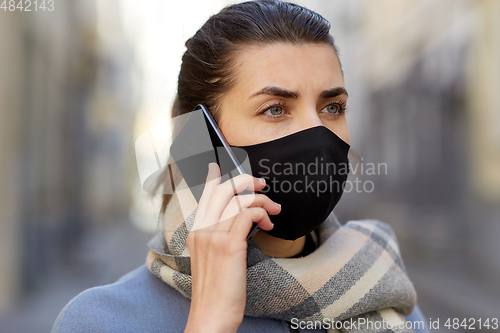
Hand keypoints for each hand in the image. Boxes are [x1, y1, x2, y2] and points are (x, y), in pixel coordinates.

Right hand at [184, 163, 279, 332]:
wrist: (210, 317)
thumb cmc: (215, 292)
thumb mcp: (212, 261)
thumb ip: (219, 240)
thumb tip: (240, 224)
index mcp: (196, 233)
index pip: (205, 197)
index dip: (213, 178)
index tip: (218, 164)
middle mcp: (201, 230)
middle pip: (222, 190)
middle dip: (245, 181)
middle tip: (262, 184)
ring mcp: (213, 236)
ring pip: (239, 200)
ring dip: (262, 200)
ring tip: (274, 210)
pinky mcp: (228, 245)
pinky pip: (247, 214)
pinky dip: (262, 212)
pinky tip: (270, 224)